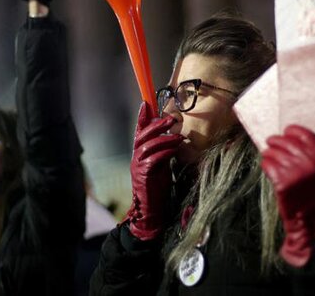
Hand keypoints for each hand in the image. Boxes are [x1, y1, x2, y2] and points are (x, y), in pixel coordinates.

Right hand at [126, 102, 182, 239]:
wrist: (152, 211)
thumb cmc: (159, 188)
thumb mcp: (162, 165)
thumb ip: (163, 151)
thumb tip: (174, 136)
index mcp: (140, 153)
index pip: (139, 131)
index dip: (142, 117)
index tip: (146, 103)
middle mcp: (136, 157)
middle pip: (143, 135)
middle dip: (157, 124)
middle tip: (172, 118)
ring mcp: (138, 166)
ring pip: (148, 145)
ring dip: (164, 138)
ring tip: (178, 137)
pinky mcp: (143, 175)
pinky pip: (153, 159)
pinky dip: (165, 152)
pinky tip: (174, 150)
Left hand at [261, 125, 314, 266]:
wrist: (312, 221)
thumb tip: (295, 139)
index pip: (306, 135)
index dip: (293, 131)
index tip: (287, 131)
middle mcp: (310, 164)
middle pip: (287, 142)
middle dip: (276, 140)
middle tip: (271, 142)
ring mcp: (296, 173)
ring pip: (274, 153)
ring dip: (269, 153)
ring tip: (268, 155)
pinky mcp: (282, 183)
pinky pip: (268, 164)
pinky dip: (265, 164)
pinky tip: (266, 166)